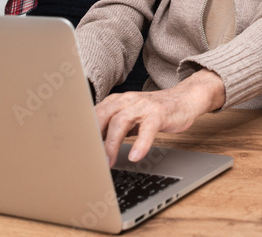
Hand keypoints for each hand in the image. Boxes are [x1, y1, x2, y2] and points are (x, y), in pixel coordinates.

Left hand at [94, 70, 224, 166]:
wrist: (184, 99)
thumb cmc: (154, 111)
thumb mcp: (130, 117)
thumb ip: (113, 126)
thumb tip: (93, 147)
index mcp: (117, 101)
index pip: (94, 115)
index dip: (84, 133)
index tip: (77, 151)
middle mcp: (128, 100)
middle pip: (103, 116)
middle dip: (94, 139)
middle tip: (90, 160)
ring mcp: (144, 106)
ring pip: (121, 121)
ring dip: (112, 143)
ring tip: (109, 162)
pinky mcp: (160, 114)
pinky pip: (148, 128)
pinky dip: (141, 143)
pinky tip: (136, 156)